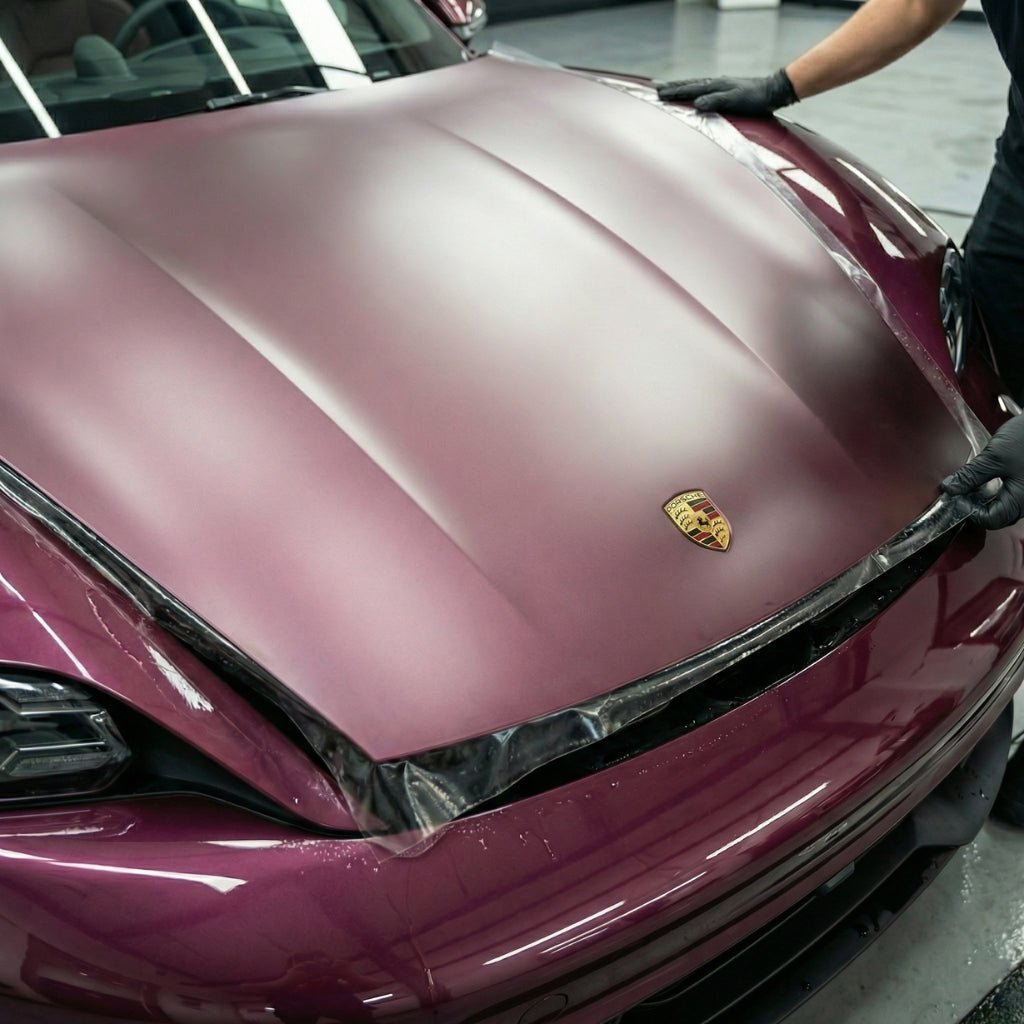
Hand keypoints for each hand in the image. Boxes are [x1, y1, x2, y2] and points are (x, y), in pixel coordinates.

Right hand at [656, 69, 797, 115]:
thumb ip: (716, 101)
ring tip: (670, 89)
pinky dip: (693, 91)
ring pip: (695, 86)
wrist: (772, 92)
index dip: (674, 92)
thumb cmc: (755, 99)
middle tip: (657, 90)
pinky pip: (703, 89)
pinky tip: (694, 93)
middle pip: (689, 85)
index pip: (689, 89)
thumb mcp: (735, 100)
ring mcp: (720, 86)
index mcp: (715, 86)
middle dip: (673, 88)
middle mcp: (715, 84)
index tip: (659, 93)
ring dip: (682, 88)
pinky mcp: (725, 90)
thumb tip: (697, 104)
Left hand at [942, 414, 1023, 528]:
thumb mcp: (995, 456)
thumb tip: (950, 488)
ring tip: (968, 486)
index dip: (969, 513)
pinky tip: (984, 480)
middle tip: (959, 494)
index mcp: (1021, 500)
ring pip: (1004, 506)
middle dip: (976, 507)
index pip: (991, 520)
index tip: (955, 499)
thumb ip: (971, 475)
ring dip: (984, 500)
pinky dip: (995, 492)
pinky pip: (1010, 495)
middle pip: (998, 516)